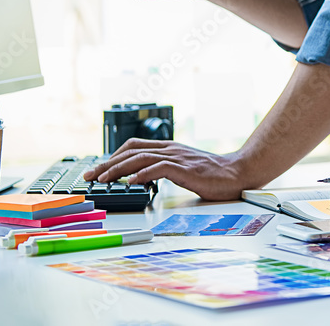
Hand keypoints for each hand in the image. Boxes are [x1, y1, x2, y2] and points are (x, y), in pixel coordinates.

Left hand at [82, 138, 245, 200]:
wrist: (238, 173)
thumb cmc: (213, 174)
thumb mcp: (184, 167)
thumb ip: (165, 169)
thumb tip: (140, 179)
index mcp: (169, 148)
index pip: (133, 146)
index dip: (113, 157)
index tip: (98, 170)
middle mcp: (170, 150)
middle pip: (131, 151)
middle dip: (107, 164)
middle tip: (90, 176)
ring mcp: (178, 158)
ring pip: (141, 158)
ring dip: (118, 169)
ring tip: (103, 180)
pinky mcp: (187, 170)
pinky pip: (160, 169)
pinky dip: (143, 174)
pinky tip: (132, 182)